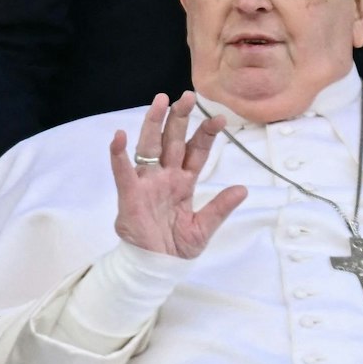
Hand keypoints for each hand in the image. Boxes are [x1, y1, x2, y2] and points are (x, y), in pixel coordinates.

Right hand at [109, 92, 246, 258]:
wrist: (156, 267)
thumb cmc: (177, 247)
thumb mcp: (204, 228)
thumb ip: (220, 208)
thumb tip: (243, 189)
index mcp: (184, 182)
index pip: (196, 152)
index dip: (206, 135)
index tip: (220, 118)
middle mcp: (165, 176)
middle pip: (173, 141)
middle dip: (180, 118)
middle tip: (188, 96)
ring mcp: (147, 183)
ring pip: (150, 146)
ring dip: (154, 123)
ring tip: (160, 100)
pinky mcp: (130, 194)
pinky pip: (123, 172)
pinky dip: (119, 154)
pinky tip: (120, 136)